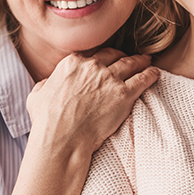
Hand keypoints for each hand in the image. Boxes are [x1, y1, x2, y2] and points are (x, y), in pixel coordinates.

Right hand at [26, 48, 159, 153]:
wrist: (62, 140)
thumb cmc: (47, 121)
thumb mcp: (37, 95)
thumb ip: (46, 83)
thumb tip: (49, 82)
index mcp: (72, 63)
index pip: (93, 54)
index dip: (103, 58)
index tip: (108, 61)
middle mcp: (92, 66)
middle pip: (114, 55)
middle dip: (123, 56)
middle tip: (131, 58)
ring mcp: (109, 79)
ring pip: (131, 64)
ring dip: (141, 61)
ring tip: (148, 61)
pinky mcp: (124, 94)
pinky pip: (142, 79)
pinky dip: (150, 74)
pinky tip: (155, 73)